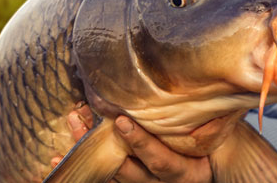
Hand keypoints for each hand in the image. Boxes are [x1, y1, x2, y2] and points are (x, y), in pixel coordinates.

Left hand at [51, 102, 211, 182]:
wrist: (218, 161)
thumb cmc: (220, 142)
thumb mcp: (223, 134)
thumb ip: (214, 124)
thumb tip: (211, 100)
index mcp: (189, 175)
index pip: (162, 162)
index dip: (141, 144)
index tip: (121, 122)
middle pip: (129, 172)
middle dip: (104, 145)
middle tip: (82, 118)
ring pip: (111, 173)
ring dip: (87, 150)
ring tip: (72, 121)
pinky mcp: (128, 182)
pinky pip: (101, 178)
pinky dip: (77, 166)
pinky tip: (53, 156)